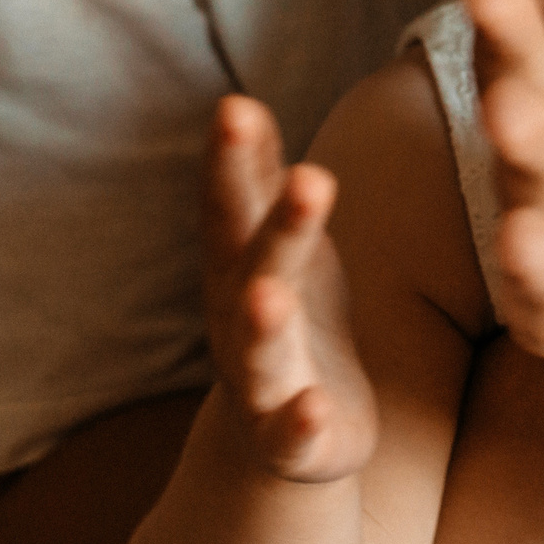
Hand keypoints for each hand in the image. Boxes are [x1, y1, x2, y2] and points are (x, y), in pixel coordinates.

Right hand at [199, 94, 376, 482]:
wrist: (286, 436)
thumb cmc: (291, 313)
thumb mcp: (277, 242)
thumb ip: (256, 179)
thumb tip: (237, 103)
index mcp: (240, 267)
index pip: (229, 207)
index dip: (229, 159)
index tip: (235, 106)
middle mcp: (241, 322)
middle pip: (253, 268)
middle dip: (275, 224)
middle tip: (310, 174)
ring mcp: (264, 383)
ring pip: (261, 353)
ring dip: (264, 324)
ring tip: (270, 296)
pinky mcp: (294, 441)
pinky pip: (293, 434)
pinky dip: (300, 422)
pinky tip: (314, 408)